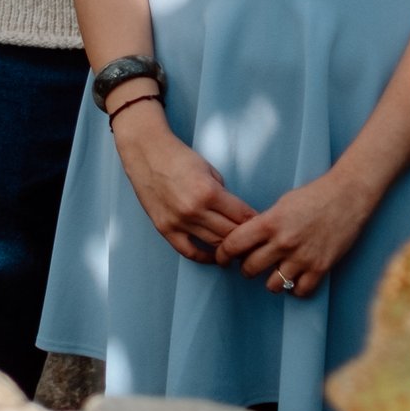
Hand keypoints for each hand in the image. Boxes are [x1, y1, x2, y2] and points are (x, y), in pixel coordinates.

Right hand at [111, 102, 252, 262]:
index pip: (242, 216)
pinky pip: (189, 251)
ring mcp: (179, 222)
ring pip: (213, 245)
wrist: (146, 153)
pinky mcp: (165, 229)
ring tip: (239, 249)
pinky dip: (204, 257)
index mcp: (209, 193)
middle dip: (246, 238)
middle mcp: (195, 211)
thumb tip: (235, 213)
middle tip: (254, 241)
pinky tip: (214, 257)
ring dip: (228, 248)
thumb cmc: (179, 157)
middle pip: (230, 234)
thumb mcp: (209, 169)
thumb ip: (223, 193)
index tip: (263, 226)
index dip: (255, 223)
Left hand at [224, 172, 368, 296]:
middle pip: (250, 269)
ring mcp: (302, 257)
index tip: (223, 258)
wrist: (348, 195)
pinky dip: (296, 288)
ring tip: (275, 273)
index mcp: (270, 222)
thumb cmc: (315, 195)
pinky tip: (296, 279)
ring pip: (273, 285)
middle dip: (246, 269)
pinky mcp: (321, 267)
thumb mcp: (282, 203)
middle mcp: (284, 242)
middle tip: (250, 265)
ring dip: (271, 281)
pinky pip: (300, 291)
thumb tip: (248, 240)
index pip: (234, 244)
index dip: (223, 254)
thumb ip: (264, 222)